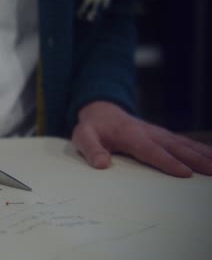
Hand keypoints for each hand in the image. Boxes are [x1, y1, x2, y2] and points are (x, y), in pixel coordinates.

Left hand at [72, 101, 211, 176]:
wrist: (101, 111)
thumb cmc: (92, 127)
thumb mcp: (83, 137)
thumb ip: (91, 149)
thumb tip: (102, 164)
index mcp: (129, 134)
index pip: (150, 150)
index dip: (168, 162)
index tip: (185, 173)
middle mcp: (148, 132)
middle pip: (175, 147)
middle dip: (196, 159)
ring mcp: (158, 133)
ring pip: (184, 144)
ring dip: (203, 154)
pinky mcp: (162, 135)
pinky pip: (184, 142)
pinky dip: (200, 149)